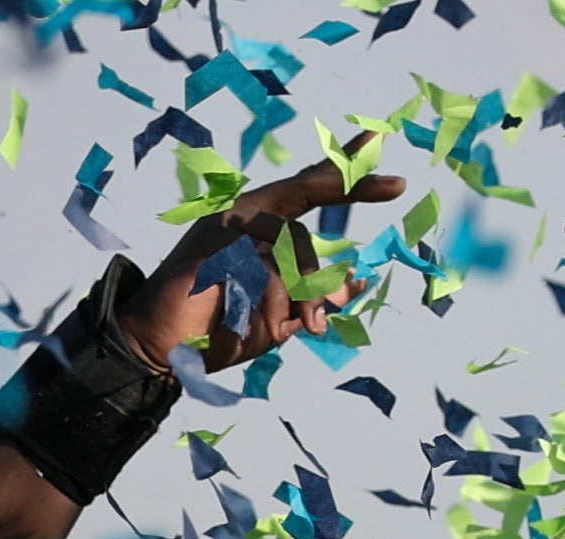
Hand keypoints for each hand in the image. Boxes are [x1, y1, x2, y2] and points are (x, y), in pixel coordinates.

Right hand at [121, 150, 409, 372]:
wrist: (167, 349)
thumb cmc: (223, 328)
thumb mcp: (281, 313)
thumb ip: (314, 294)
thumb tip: (358, 279)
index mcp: (260, 225)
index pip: (308, 190)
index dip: (346, 172)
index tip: (387, 162)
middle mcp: (244, 215)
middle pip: (305, 196)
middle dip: (349, 191)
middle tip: (397, 187)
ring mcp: (227, 226)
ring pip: (293, 243)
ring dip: (303, 292)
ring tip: (305, 326)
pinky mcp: (215, 245)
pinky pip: (265, 267)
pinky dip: (268, 302)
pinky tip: (254, 323)